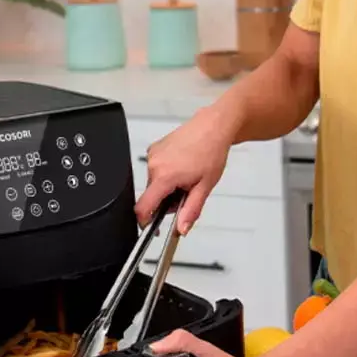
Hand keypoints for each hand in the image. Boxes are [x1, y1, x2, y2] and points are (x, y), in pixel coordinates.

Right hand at [134, 108, 235, 232]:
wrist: (213, 127)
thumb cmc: (211, 151)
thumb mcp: (205, 186)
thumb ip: (191, 210)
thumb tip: (182, 229)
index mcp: (164, 176)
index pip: (143, 207)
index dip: (146, 222)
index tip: (153, 227)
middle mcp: (154, 165)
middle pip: (151, 196)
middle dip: (167, 201)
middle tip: (187, 192)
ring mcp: (152, 155)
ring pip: (154, 183)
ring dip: (168, 187)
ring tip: (188, 176)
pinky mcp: (154, 149)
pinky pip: (155, 170)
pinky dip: (166, 175)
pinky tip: (182, 167)